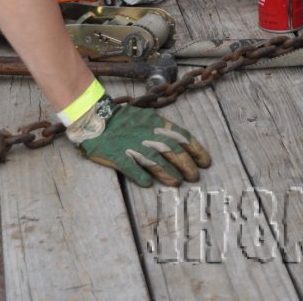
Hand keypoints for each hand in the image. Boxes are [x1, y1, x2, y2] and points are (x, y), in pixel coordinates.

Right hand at [68, 95, 211, 186]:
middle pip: (173, 151)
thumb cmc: (124, 119)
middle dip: (187, 165)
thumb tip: (181, 143)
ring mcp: (133, 146)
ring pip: (157, 162)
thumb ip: (162, 129)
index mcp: (157, 123)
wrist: (96, 117)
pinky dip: (142, 177)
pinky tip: (149, 184)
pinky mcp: (118, 157)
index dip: (196, 150)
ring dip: (169, 174)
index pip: (182, 136)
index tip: (206, 162)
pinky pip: (133, 169)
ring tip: (178, 183)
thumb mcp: (147, 118)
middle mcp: (148, 135)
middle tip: (195, 177)